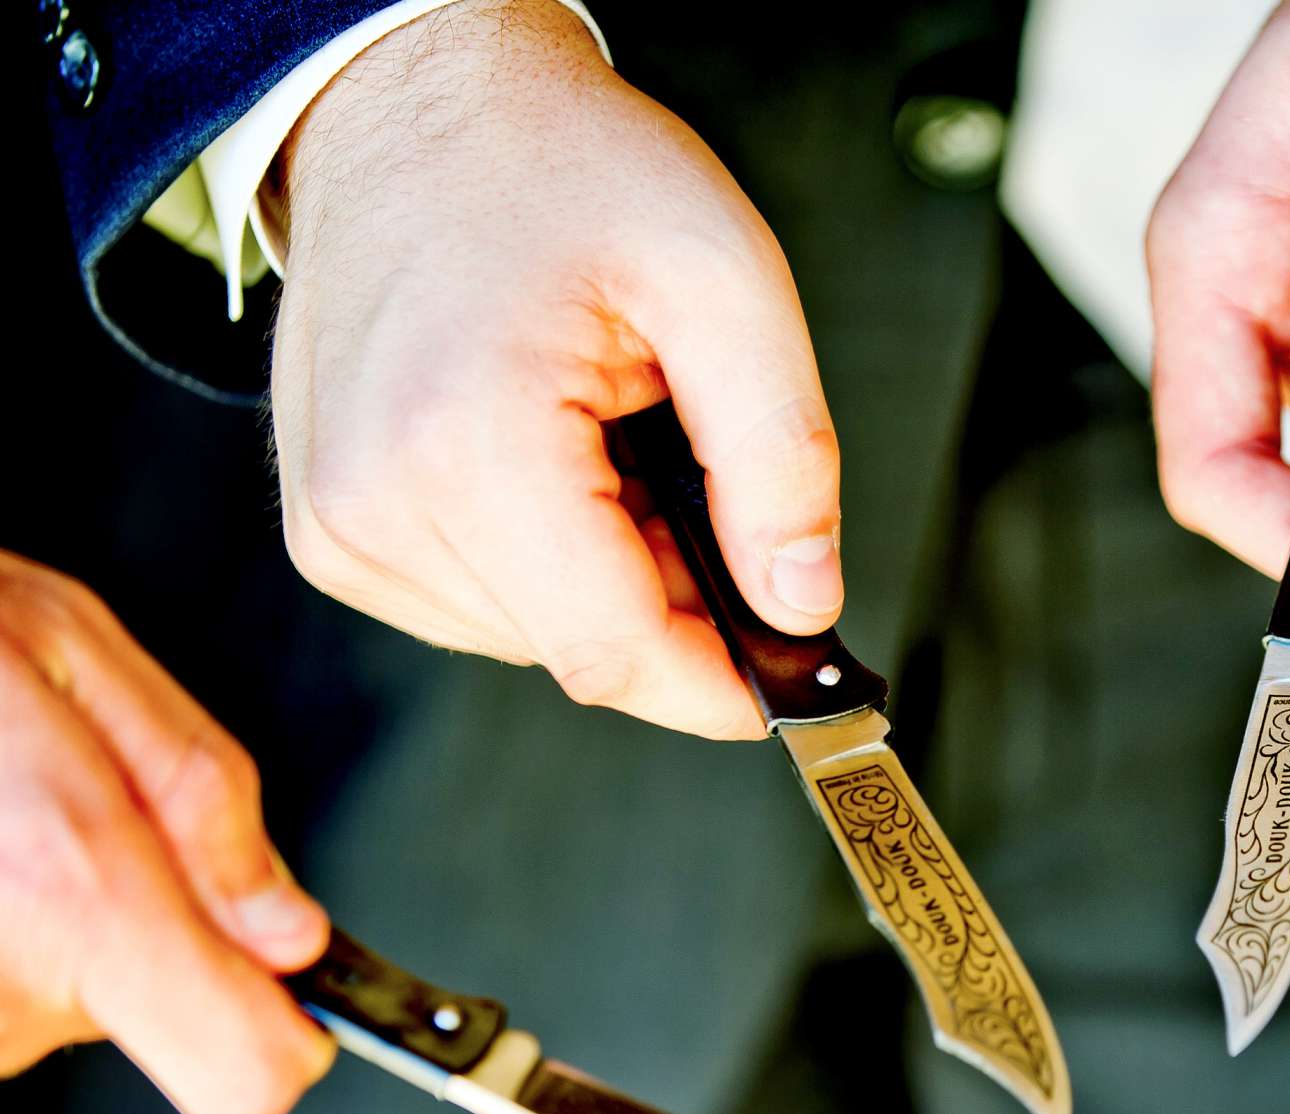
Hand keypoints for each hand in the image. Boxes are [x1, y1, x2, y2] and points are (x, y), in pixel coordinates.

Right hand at [0, 553, 333, 1113]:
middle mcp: (5, 990)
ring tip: (0, 812)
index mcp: (73, 892)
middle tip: (68, 808)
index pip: (245, 1074)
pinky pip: (8, 985)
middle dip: (149, 917)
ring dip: (61, 910)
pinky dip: (5, 919)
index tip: (276, 969)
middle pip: (158, 1013)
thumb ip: (203, 797)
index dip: (280, 1028)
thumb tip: (289, 929)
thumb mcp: (73, 652)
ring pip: (74, 995)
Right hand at [270, 0, 839, 737]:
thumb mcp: (725, 282)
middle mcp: (376, 504)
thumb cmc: (559, 166)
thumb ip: (782, 459)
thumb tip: (804, 603)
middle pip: (583, 652)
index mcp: (467, 445)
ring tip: (615, 441)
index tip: (797, 672)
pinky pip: (482, 605)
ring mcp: (340, 525)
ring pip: (537, 638)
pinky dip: (548, 559)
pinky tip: (556, 458)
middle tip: (701, 479)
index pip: (615, 655)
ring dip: (611, 575)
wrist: (416, 103)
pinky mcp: (334, 530)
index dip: (723, 682)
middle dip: (675, 601)